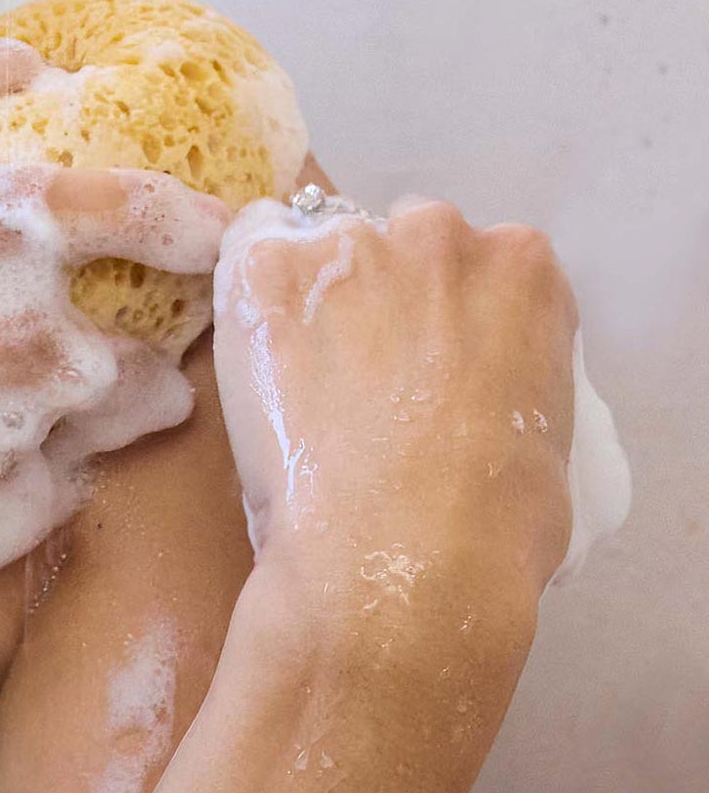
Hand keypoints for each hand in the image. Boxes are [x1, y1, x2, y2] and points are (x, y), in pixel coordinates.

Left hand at [212, 195, 579, 625]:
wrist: (399, 559)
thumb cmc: (493, 526)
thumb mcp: (545, 432)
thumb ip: (505, 371)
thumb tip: (467, 382)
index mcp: (521, 270)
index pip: (479, 258)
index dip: (448, 307)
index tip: (431, 353)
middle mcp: (437, 233)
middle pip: (401, 239)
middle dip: (385, 291)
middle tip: (366, 369)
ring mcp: (348, 244)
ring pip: (323, 246)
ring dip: (315, 294)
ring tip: (304, 376)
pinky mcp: (267, 266)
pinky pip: (247, 251)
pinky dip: (249, 296)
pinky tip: (256, 351)